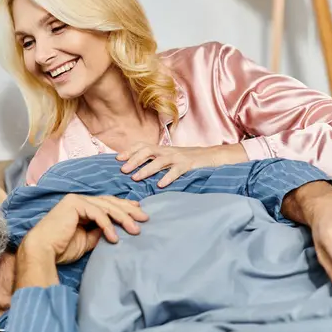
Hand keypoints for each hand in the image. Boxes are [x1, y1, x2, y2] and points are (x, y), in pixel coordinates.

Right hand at [24, 194, 148, 264]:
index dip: (124, 207)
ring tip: (135, 230)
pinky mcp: (74, 204)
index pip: (107, 203)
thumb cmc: (61, 248)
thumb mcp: (87, 240)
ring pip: (106, 206)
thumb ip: (99, 232)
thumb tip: (115, 229)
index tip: (138, 213)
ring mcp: (76, 200)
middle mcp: (79, 199)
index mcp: (81, 206)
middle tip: (144, 218)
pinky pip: (97, 213)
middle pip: (110, 202)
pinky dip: (108, 225)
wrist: (42, 251)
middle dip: (129, 210)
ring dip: (123, 218)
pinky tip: (115, 237)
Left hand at [116, 142, 246, 187]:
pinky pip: (177, 170)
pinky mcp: (189, 165)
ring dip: (146, 169)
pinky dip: (168, 177)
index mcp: (162, 149)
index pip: (142, 145)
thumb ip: (156, 161)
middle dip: (134, 160)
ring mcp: (179, 157)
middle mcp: (168, 151)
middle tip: (122, 170)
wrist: (213, 156)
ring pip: (159, 161)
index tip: (117, 158)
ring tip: (135, 178)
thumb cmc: (189, 159)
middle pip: (147, 151)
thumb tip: (137, 169)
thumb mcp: (171, 158)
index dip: (129, 151)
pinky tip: (160, 185)